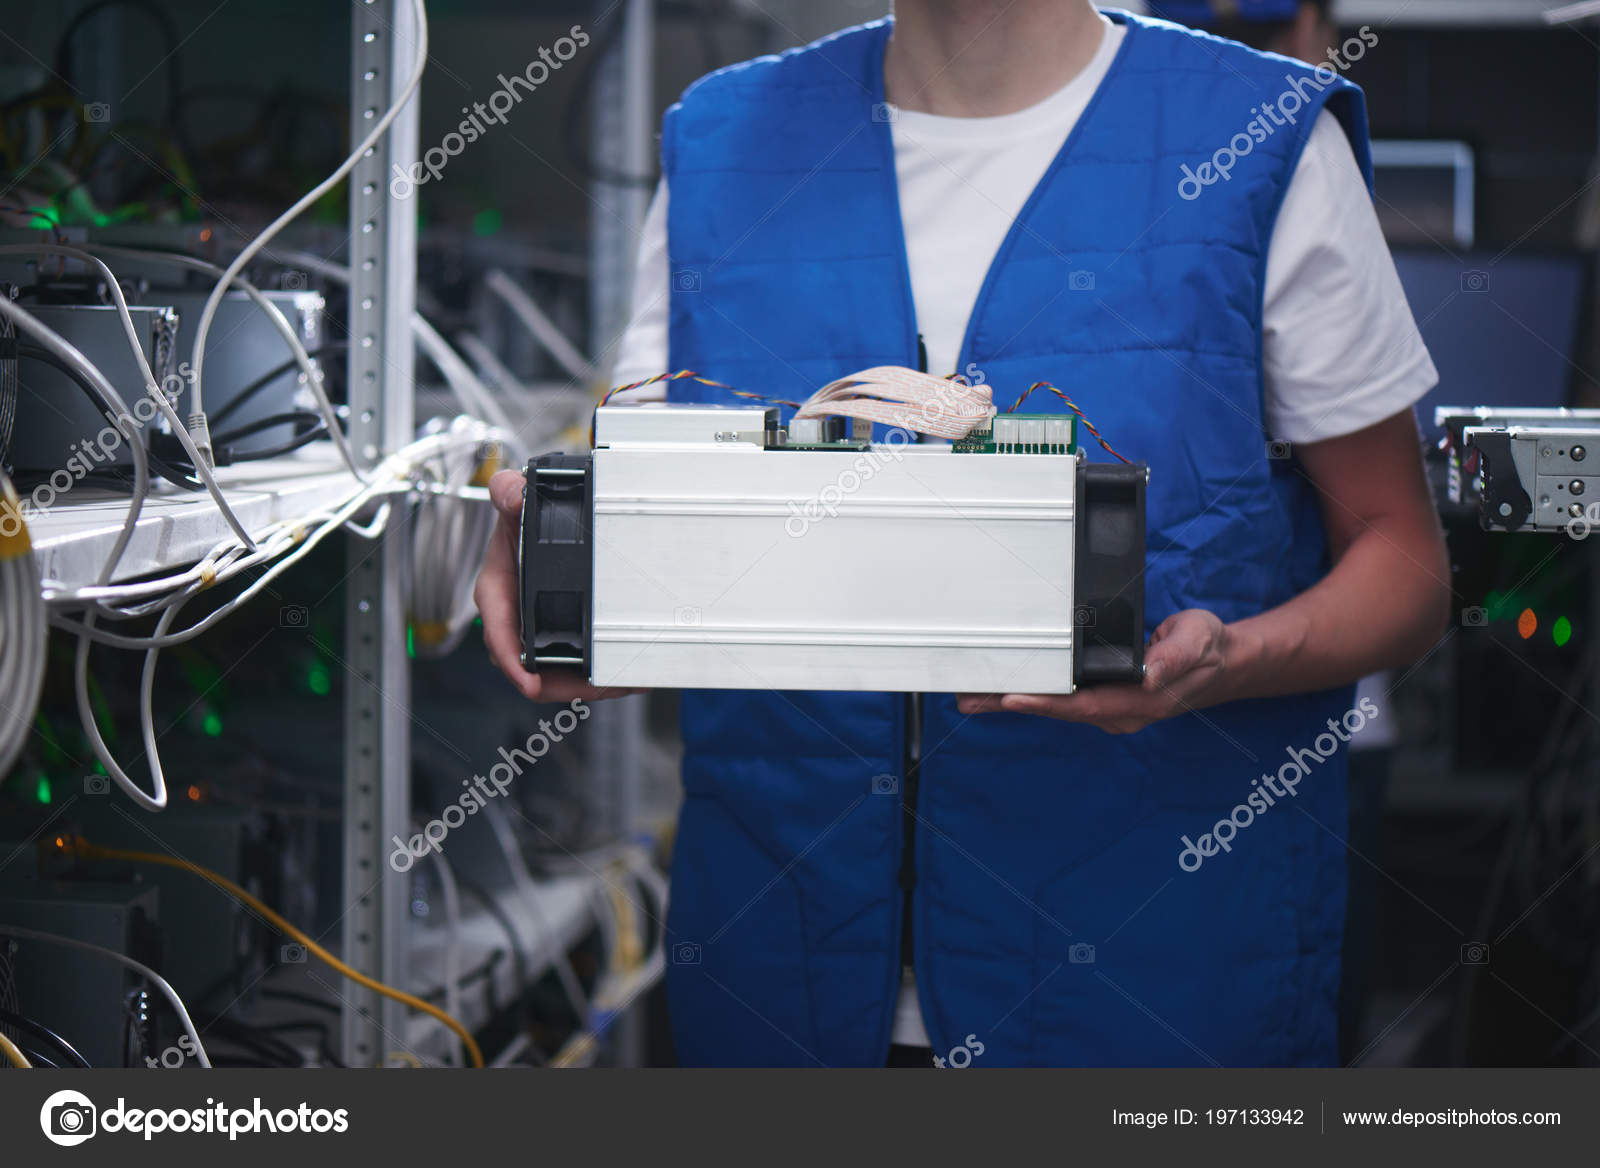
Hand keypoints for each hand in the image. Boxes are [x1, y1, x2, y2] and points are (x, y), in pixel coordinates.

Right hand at [473, 469, 642, 703]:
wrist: (537, 519)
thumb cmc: (522, 518)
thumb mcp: (514, 502)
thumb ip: (508, 493)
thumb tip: (512, 494)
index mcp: (496, 593)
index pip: (498, 635)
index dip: (513, 663)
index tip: (531, 683)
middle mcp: (514, 618)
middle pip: (531, 667)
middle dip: (563, 684)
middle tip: (601, 686)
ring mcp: (537, 628)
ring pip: (557, 672)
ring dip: (588, 683)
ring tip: (624, 682)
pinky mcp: (559, 633)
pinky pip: (575, 663)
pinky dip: (599, 672)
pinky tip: (628, 674)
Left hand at [955, 609, 1233, 733]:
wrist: (1219, 664)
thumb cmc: (1207, 649)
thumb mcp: (1199, 642)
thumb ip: (1177, 657)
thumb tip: (1151, 677)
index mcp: (1139, 702)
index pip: (1084, 706)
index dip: (1046, 703)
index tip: (1010, 697)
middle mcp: (1117, 711)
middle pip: (1056, 709)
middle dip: (1011, 704)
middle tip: (967, 698)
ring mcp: (1107, 707)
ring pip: (1053, 705)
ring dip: (1011, 700)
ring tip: (969, 695)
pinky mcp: (1100, 697)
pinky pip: (1059, 696)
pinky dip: (1029, 690)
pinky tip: (1000, 687)